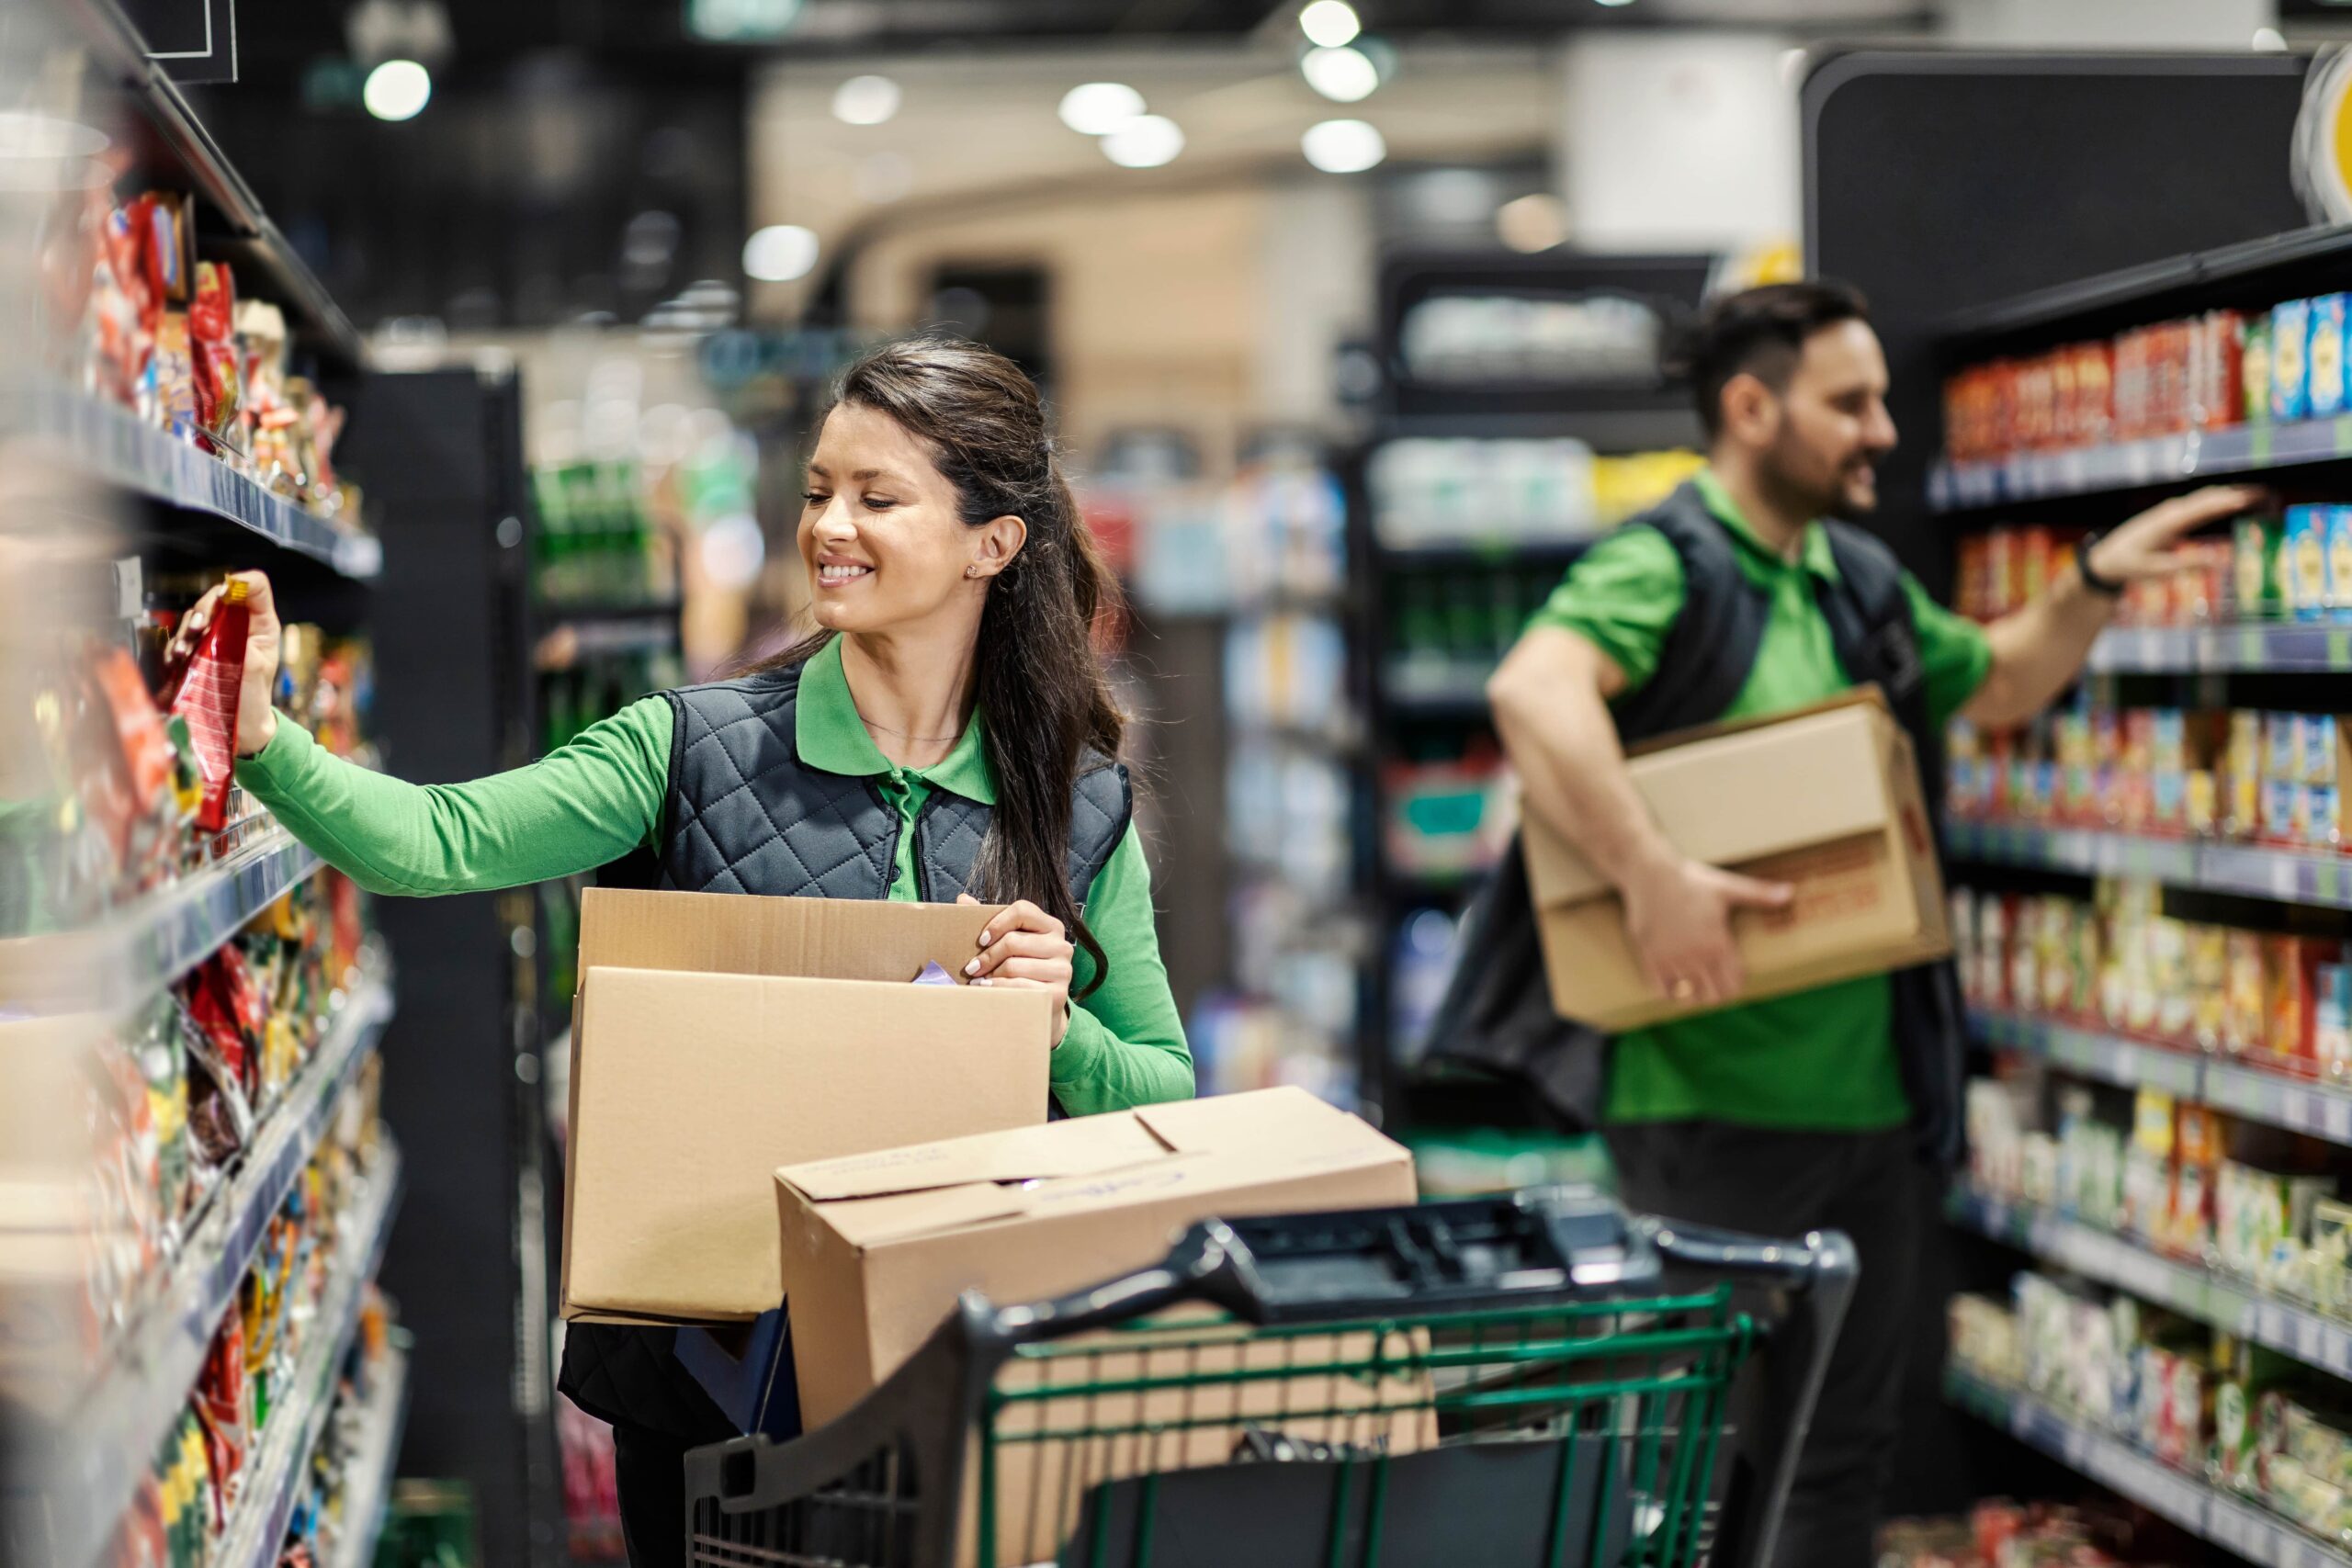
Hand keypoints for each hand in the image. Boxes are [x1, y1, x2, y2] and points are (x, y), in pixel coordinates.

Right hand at [170, 570, 281, 756]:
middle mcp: (236, 624)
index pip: (253, 587)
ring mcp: (214, 637)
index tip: (224, 596)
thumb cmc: (254, 695)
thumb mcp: (258, 665)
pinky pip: (180, 640)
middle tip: (199, 626)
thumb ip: (245, 637)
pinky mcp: (196, 651)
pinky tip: (177, 658)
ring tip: (186, 648)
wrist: (240, 725)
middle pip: (216, 599)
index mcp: (260, 622)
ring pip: (194, 618)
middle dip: (204, 609)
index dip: (239, 584)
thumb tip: (229, 615)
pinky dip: (176, 646)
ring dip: (187, 629)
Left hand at [958, 894, 1074, 1044]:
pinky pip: (1020, 988)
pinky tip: (988, 991)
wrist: (1040, 1006)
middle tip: (971, 968)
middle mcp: (1062, 946)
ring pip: (1014, 967)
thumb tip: (963, 899)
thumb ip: (990, 921)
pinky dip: (998, 990)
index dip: (997, 923)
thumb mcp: (1009, 942)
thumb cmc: (1021, 969)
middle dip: (986, 956)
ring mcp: (1063, 970)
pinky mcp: (1059, 994)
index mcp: (1051, 926)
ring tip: (977, 981)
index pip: (1023, 910)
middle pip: (1013, 941)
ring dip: (990, 976)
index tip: (981, 940)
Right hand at [1619, 856, 1792, 1006]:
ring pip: (1688, 997)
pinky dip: (1670, 993)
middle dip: (1718, 994)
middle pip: (1713, 996)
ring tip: (1696, 987)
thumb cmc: (1691, 880)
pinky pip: (1662, 991)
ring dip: (1695, 996)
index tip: (1734, 979)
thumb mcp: (1728, 887)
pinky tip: (1673, 984)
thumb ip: (1759, 895)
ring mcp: (1671, 959)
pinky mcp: (1650, 958)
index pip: (1734, 983)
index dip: (1736, 985)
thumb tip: (1790, 894)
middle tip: (1716, 986)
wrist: (1650, 874)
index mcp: (1718, 942)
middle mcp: (1695, 956)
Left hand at [2087, 484, 2267, 583]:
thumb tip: (2221, 561)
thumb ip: (2188, 565)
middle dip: (2236, 494)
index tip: (2251, 498)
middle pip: (2208, 497)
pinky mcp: (2171, 515)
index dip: (2228, 501)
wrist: (2106, 558)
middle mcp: (2171, 511)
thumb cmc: (2130, 565)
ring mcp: (2171, 511)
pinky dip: (2218, 500)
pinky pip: (2199, 504)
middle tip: (2264, 494)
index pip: (2203, 507)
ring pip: (2205, 497)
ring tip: (2256, 495)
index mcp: (2168, 522)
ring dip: (2229, 494)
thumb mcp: (2157, 570)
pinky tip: (2232, 501)